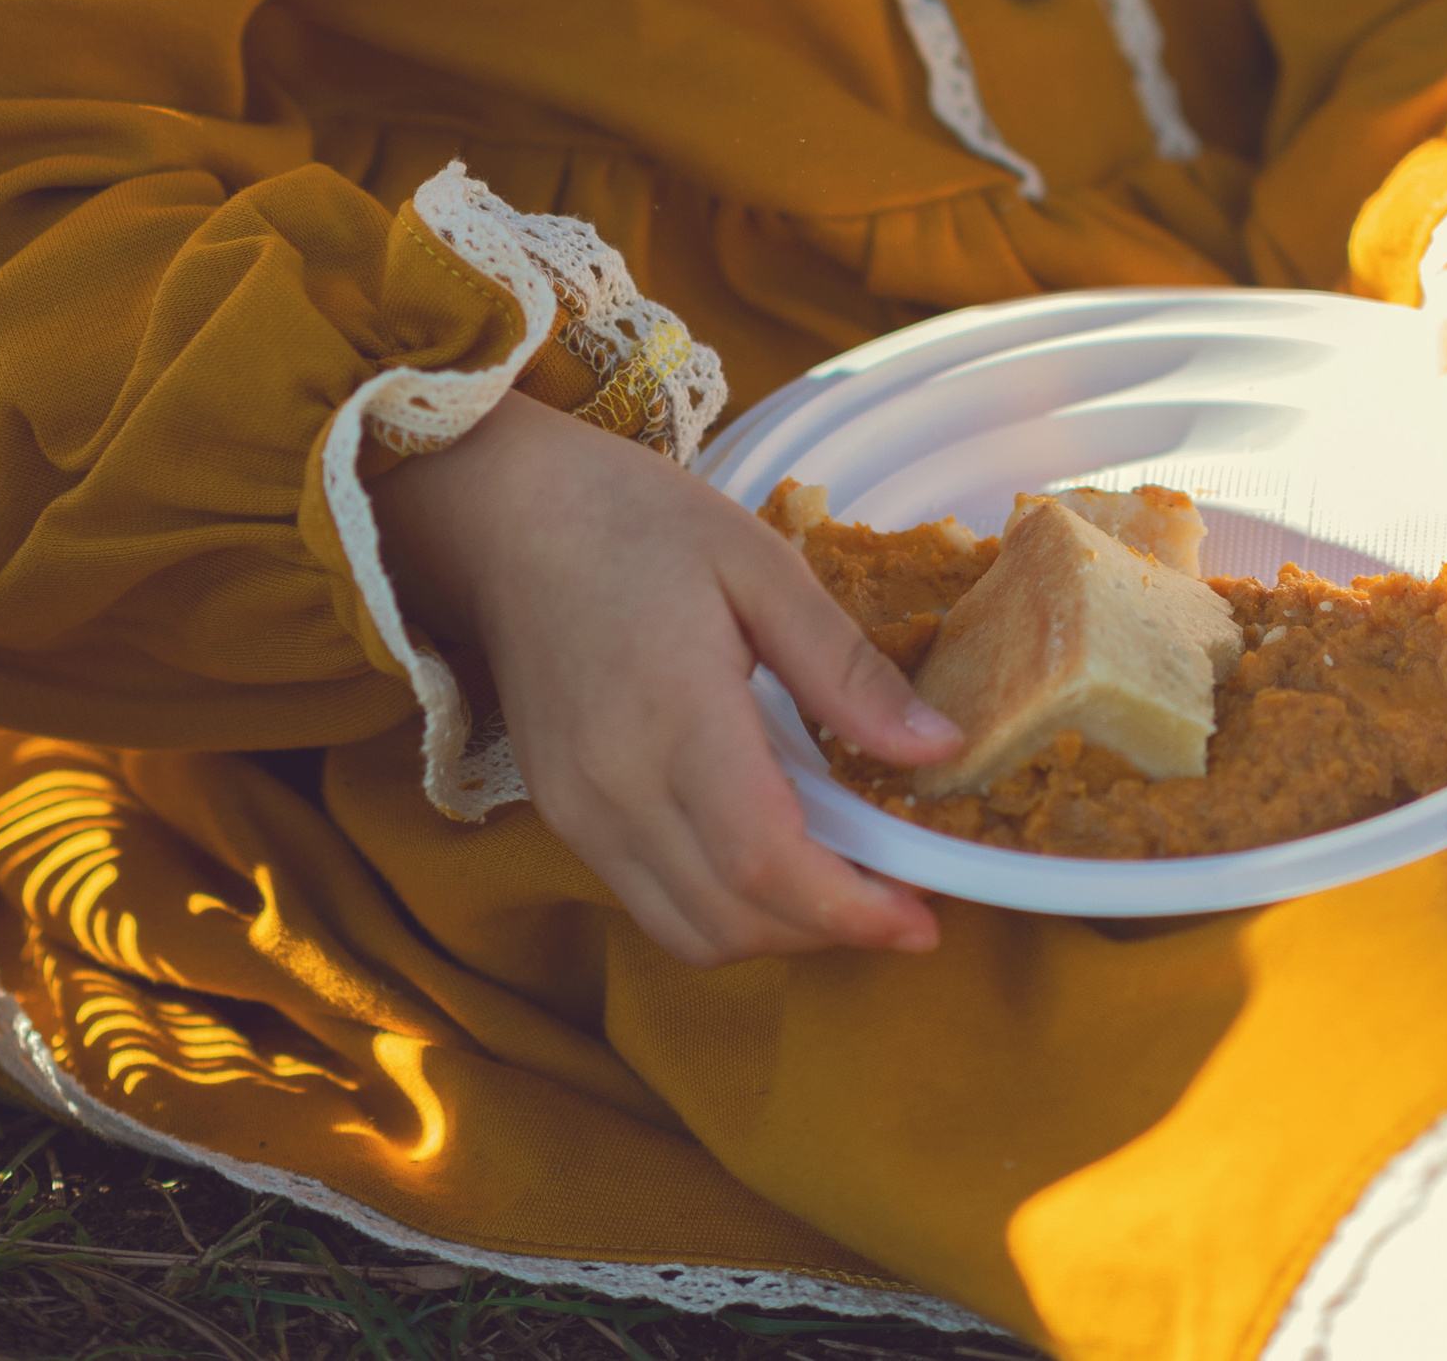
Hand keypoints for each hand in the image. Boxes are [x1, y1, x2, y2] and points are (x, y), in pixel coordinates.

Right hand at [373, 391, 961, 967]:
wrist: (508, 516)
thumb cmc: (641, 522)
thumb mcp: (761, 565)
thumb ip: (845, 669)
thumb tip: (938, 749)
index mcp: (674, 716)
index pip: (764, 861)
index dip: (851, 909)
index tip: (924, 920)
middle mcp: (615, 788)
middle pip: (733, 917)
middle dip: (830, 929)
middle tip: (904, 898)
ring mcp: (579, 812)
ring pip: (689, 930)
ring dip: (776, 931)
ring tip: (846, 883)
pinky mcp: (562, 816)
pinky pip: (649, 902)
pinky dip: (722, 908)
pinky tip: (770, 854)